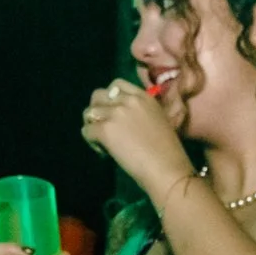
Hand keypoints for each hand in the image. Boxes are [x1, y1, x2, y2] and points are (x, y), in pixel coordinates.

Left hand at [82, 77, 195, 197]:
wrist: (167, 170)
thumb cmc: (170, 153)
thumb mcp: (160, 121)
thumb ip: (142, 113)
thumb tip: (125, 120)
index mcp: (144, 97)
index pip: (117, 84)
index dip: (110, 98)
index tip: (114, 113)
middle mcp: (128, 100)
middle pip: (98, 95)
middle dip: (97, 109)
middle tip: (103, 125)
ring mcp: (115, 114)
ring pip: (89, 112)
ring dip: (92, 125)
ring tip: (102, 141)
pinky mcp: (105, 130)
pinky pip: (86, 131)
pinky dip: (91, 141)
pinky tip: (103, 152)